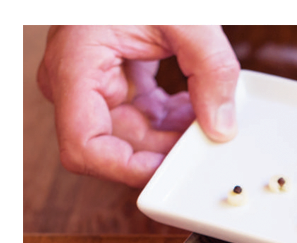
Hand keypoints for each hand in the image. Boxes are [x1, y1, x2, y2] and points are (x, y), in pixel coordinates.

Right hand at [37, 25, 240, 186]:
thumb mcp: (188, 19)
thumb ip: (212, 72)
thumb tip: (222, 128)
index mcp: (76, 65)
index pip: (85, 147)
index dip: (128, 169)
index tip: (171, 170)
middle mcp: (74, 82)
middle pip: (117, 147)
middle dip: (165, 151)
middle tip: (207, 141)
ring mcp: (91, 85)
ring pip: (133, 137)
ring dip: (174, 136)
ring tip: (209, 117)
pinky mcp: (113, 83)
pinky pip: (142, 117)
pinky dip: (172, 119)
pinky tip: (197, 106)